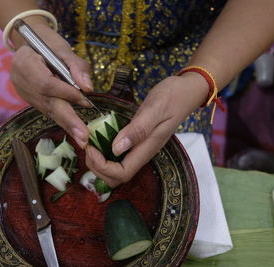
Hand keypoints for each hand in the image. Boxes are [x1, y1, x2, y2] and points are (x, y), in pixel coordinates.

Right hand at [10, 23, 92, 147]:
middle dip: (67, 120)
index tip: (85, 100)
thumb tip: (88, 88)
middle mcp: (20, 80)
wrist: (28, 43)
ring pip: (47, 110)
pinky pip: (47, 110)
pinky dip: (62, 119)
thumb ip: (77, 67)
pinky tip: (74, 130)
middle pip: (46, 103)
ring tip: (82, 139)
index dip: (66, 93)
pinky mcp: (29, 99)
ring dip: (67, 125)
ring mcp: (23, 92)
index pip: (46, 84)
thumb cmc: (48, 43)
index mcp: (25, 62)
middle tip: (83, 137)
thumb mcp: (64, 48)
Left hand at [85, 73, 208, 186]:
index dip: (103, 167)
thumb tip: (115, 149)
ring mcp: (140, 148)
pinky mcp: (137, 141)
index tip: (90, 148)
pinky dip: (104, 152)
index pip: (122, 173)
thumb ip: (138, 129)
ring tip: (90, 143)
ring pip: (116, 169)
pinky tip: (98, 138)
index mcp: (147, 148)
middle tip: (87, 146)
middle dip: (98, 168)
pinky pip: (118, 156)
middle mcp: (143, 152)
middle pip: (117, 177)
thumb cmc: (173, 96)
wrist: (187, 90)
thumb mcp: (154, 109)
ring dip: (99, 162)